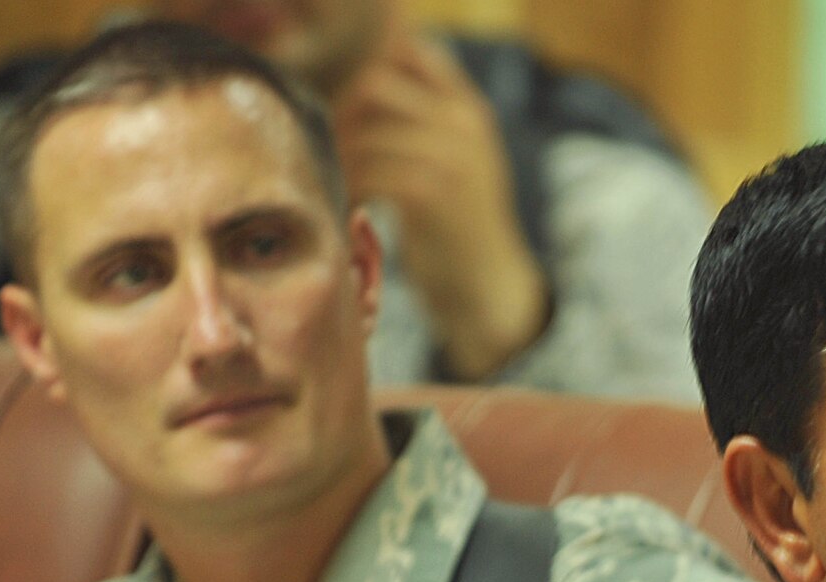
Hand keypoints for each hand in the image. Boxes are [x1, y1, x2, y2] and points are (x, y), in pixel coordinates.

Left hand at [334, 31, 550, 379]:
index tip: (353, 108)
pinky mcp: (430, 191)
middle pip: (375, 84)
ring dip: (340, 161)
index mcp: (468, 109)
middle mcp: (463, 122)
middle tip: (336, 152)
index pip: (412, 51)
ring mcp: (449, 154)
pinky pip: (369, 172)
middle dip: (343, 114)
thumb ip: (427, 123)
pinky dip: (351, 191)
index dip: (372, 68)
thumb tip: (366, 87)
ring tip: (338, 186)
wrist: (489, 287)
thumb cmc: (460, 229)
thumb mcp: (458, 163)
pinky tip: (350, 210)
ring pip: (365, 133)